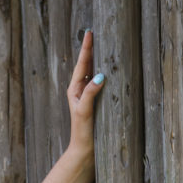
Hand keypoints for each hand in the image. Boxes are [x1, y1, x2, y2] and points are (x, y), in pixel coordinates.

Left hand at [66, 29, 104, 161]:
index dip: (86, 48)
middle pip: (86, 65)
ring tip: (101, 44)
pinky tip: (108, 68)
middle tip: (94, 33)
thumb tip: (99, 76)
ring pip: (91, 72)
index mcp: (74, 89)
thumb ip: (90, 93)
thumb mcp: (85, 110)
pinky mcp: (94, 102)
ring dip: (96, 59)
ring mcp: (86, 95)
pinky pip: (97, 82)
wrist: (84, 149)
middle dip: (91, 49)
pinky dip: (102, 72)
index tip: (90, 33)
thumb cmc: (82, 131)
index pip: (82, 64)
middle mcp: (79, 90)